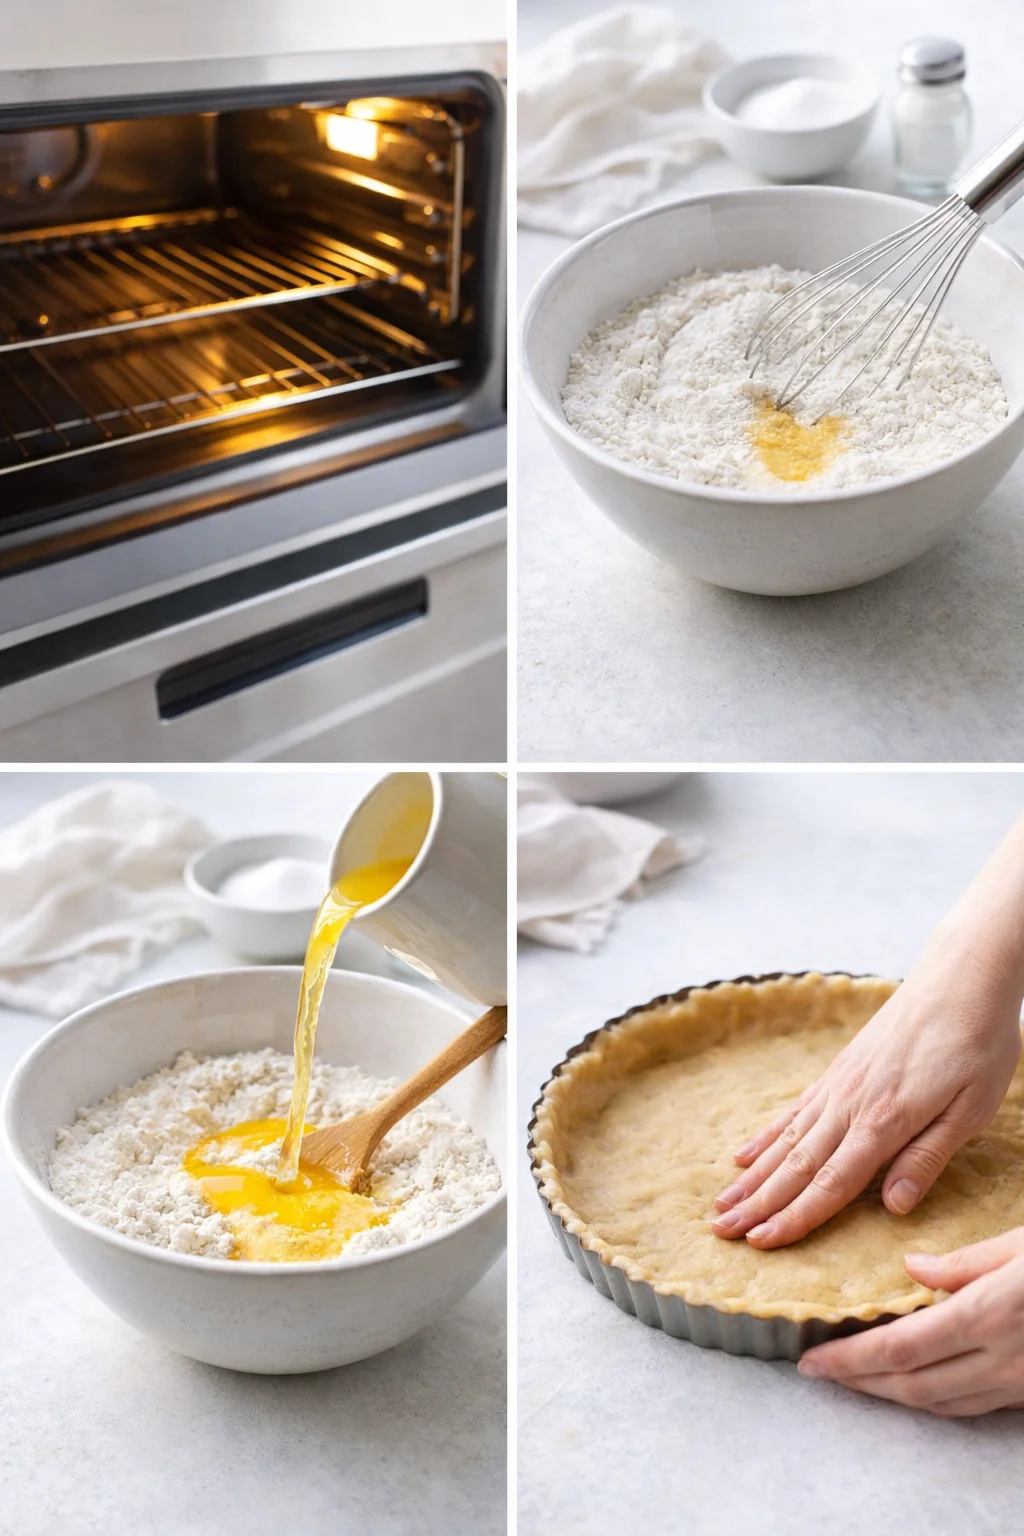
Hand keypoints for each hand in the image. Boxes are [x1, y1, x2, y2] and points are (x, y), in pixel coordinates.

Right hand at [711, 940, 1021, 1248]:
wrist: (958, 977)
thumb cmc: (976, 1042)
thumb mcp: (971, 1108)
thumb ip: (927, 1157)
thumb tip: (892, 1207)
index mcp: (884, 1121)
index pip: (831, 1184)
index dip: (795, 1217)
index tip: (761, 1242)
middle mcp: (849, 1105)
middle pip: (796, 1166)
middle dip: (757, 1204)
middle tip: (719, 1231)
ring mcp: (838, 1085)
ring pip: (786, 1141)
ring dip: (752, 1176)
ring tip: (722, 1203)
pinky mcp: (838, 1071)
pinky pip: (793, 1111)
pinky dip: (765, 1136)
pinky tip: (744, 1155)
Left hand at [798, 1229, 1023, 1415]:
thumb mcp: (1020, 1245)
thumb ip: (964, 1260)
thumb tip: (911, 1266)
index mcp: (987, 1315)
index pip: (900, 1347)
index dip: (850, 1359)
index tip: (811, 1360)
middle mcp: (1000, 1360)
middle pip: (913, 1384)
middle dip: (859, 1382)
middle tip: (818, 1372)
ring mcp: (1018, 1384)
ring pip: (943, 1404)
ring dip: (894, 1395)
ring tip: (857, 1380)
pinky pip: (974, 1405)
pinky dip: (936, 1399)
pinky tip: (916, 1384)